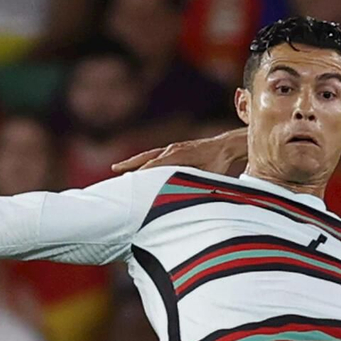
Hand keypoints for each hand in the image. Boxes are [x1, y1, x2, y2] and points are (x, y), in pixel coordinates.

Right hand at [111, 129, 247, 174]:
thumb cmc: (218, 163)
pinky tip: (137, 167)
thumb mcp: (207, 176)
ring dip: (132, 163)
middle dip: (130, 167)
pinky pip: (154, 155)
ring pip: (147, 156)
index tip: (128, 183)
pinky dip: (143, 161)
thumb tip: (188, 194)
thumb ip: (196, 184)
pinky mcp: (174, 149)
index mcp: (177, 155)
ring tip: (117, 169)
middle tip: (114, 174)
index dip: (141, 174)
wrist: (226, 146)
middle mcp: (171, 150)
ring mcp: (172, 148)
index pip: (153, 166)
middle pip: (145, 159)